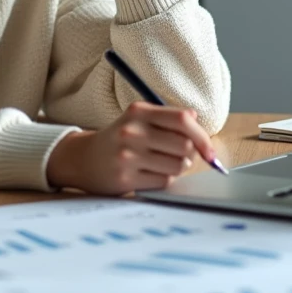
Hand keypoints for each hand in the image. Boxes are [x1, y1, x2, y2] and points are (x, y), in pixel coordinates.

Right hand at [46, 101, 218, 194]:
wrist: (82, 159)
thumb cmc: (118, 138)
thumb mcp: (138, 119)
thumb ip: (168, 117)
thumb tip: (197, 119)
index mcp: (139, 111)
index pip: (182, 120)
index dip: (203, 137)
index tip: (210, 152)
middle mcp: (132, 131)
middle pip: (185, 145)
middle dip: (189, 154)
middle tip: (177, 155)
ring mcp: (127, 155)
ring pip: (178, 165)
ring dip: (177, 167)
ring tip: (161, 163)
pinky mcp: (125, 178)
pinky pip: (164, 181)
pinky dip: (163, 179)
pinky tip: (148, 173)